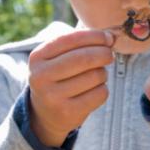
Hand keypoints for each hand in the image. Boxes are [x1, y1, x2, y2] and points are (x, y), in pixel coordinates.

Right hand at [28, 30, 113, 146]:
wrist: (46, 113)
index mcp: (38, 57)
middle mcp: (41, 76)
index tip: (108, 38)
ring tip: (97, 75)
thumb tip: (111, 37)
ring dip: (103, 73)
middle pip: (85, 58)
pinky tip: (95, 90)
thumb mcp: (59, 57)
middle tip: (110, 55)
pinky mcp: (68, 112)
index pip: (71, 39)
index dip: (95, 36)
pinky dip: (103, 89)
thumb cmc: (59, 76)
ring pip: (95, 76)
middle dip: (104, 53)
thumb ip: (80, 44)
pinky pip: (100, 94)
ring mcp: (53, 96)